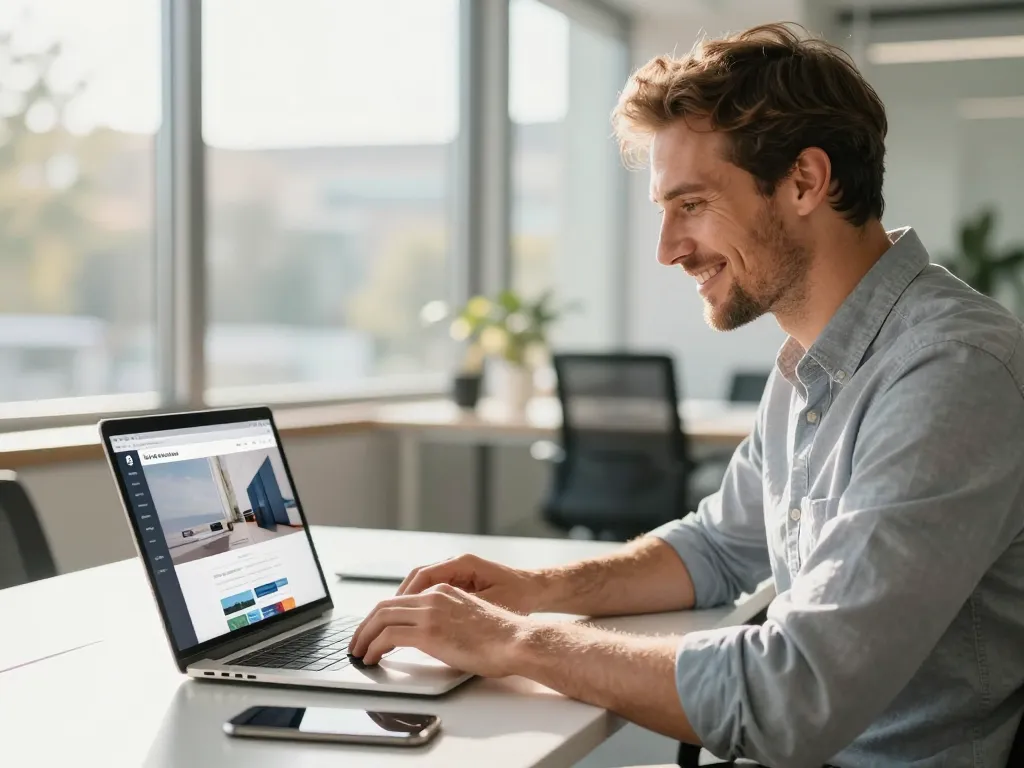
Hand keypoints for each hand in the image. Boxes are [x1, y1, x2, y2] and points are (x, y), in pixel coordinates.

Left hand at [347, 583, 530, 676]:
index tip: (372, 631)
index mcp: (443, 590)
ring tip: (359, 652)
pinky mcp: (428, 630)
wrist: (515, 640)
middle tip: (357, 642)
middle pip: (385, 605)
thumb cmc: (500, 638)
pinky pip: (388, 636)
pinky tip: (371, 658)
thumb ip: (445, 624)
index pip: (400, 599)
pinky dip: (374, 647)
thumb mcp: (467, 621)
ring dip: (365, 636)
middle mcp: (433, 595)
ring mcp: (430, 611)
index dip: (380, 616)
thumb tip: (428, 643)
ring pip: (381, 617)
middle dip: (365, 625)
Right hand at [395, 553, 549, 613]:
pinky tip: (413, 620)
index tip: (392, 614)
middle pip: (417, 577)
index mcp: (463, 564)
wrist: (538, 589)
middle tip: (382, 620)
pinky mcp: (461, 581)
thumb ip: (464, 610)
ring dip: (407, 600)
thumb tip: (437, 623)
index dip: (405, 596)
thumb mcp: (492, 605)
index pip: (423, 576)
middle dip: (398, 599)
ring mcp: (458, 571)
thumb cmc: (520, 597)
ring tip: (392, 621)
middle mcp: (457, 564)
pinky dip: (420, 602)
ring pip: (422, 582)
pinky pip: (432, 588)